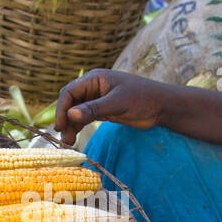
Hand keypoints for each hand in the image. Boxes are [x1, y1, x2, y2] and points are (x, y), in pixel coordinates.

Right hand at [54, 69, 168, 145]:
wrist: (161, 106)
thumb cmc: (142, 99)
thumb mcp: (117, 104)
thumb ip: (93, 109)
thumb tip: (70, 114)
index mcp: (95, 79)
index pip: (69, 92)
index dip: (61, 108)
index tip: (60, 126)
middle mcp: (93, 87)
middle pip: (70, 102)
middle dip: (65, 119)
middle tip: (63, 138)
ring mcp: (97, 99)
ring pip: (76, 112)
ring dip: (71, 125)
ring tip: (69, 142)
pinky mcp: (103, 110)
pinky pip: (85, 117)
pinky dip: (79, 126)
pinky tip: (75, 137)